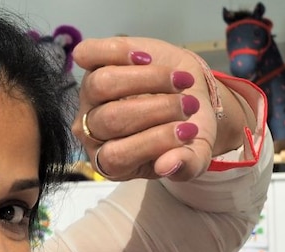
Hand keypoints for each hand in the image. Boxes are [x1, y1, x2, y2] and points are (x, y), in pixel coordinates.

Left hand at [73, 37, 234, 181]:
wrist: (186, 91)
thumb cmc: (186, 127)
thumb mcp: (195, 152)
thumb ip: (186, 166)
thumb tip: (168, 166)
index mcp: (110, 161)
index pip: (116, 156)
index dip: (153, 142)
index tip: (188, 130)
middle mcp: (92, 130)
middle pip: (110, 119)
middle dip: (157, 110)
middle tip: (189, 106)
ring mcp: (88, 96)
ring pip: (102, 84)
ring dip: (148, 79)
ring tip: (179, 82)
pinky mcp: (92, 65)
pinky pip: (89, 54)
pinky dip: (117, 53)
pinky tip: (145, 58)